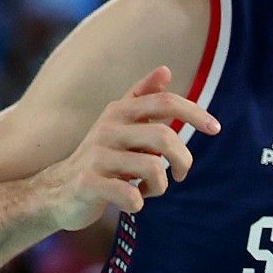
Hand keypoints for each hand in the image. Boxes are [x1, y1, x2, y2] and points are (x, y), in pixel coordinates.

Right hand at [38, 66, 219, 228]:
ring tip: (150, 189)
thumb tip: (165, 69)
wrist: (57, 191)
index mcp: (119, 111)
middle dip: (182, 160)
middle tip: (181, 175)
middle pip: (164, 137)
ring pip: (152, 168)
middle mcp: (107, 128)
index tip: (215, 128)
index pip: (164, 102)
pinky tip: (132, 201)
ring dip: (161, 186)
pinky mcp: (88, 183)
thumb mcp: (119, 124)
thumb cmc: (100, 157)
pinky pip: (131, 195)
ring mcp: (96, 156)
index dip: (194, 112)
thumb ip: (142, 97)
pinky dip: (139, 202)